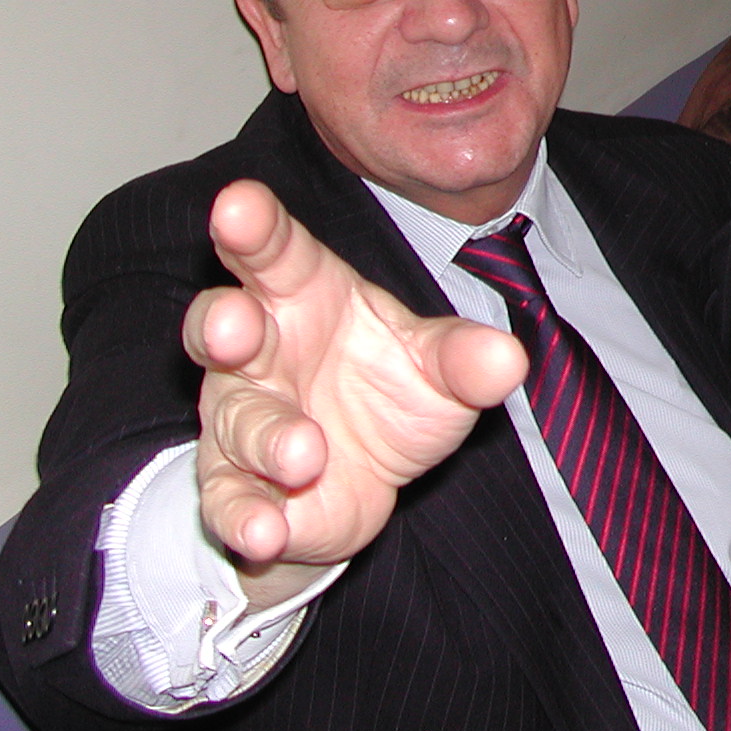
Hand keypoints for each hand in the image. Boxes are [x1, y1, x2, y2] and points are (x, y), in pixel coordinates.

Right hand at [188, 180, 525, 605]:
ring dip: (266, 437)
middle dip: (222, 323)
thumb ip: (465, 357)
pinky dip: (244, 515)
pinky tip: (267, 529)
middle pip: (222, 322)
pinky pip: (226, 501)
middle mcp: (259, 350)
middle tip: (237, 325)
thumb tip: (508, 356)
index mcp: (304, 294)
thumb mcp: (438, 367)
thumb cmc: (390, 388)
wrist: (367, 480)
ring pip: (235, 418)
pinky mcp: (237, 488)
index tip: (236, 201)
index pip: (273, 250)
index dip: (253, 225)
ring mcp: (240, 418)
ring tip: (305, 455)